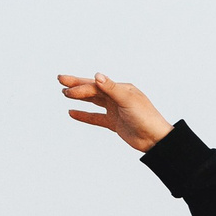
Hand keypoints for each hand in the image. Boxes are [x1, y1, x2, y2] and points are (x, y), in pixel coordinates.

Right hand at [57, 73, 172, 151]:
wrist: (155, 139)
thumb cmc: (146, 118)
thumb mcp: (128, 101)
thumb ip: (112, 89)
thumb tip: (97, 75)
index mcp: (121, 89)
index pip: (97, 86)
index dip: (81, 87)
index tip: (67, 90)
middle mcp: (117, 97)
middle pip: (93, 90)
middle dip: (76, 85)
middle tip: (60, 79)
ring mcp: (115, 110)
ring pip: (93, 101)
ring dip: (79, 97)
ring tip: (64, 93)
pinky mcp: (113, 123)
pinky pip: (95, 117)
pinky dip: (83, 115)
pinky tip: (72, 113)